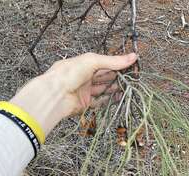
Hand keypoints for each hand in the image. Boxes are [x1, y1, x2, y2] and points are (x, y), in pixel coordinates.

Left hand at [10, 53, 136, 136]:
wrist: (55, 94)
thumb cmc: (69, 73)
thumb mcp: (93, 61)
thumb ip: (113, 61)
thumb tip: (133, 57)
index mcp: (85, 64)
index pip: (105, 63)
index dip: (117, 65)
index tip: (131, 66)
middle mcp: (85, 77)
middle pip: (105, 77)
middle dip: (118, 77)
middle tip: (131, 78)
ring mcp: (85, 91)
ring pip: (103, 90)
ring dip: (114, 89)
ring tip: (126, 88)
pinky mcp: (85, 104)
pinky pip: (99, 102)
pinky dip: (108, 100)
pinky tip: (117, 98)